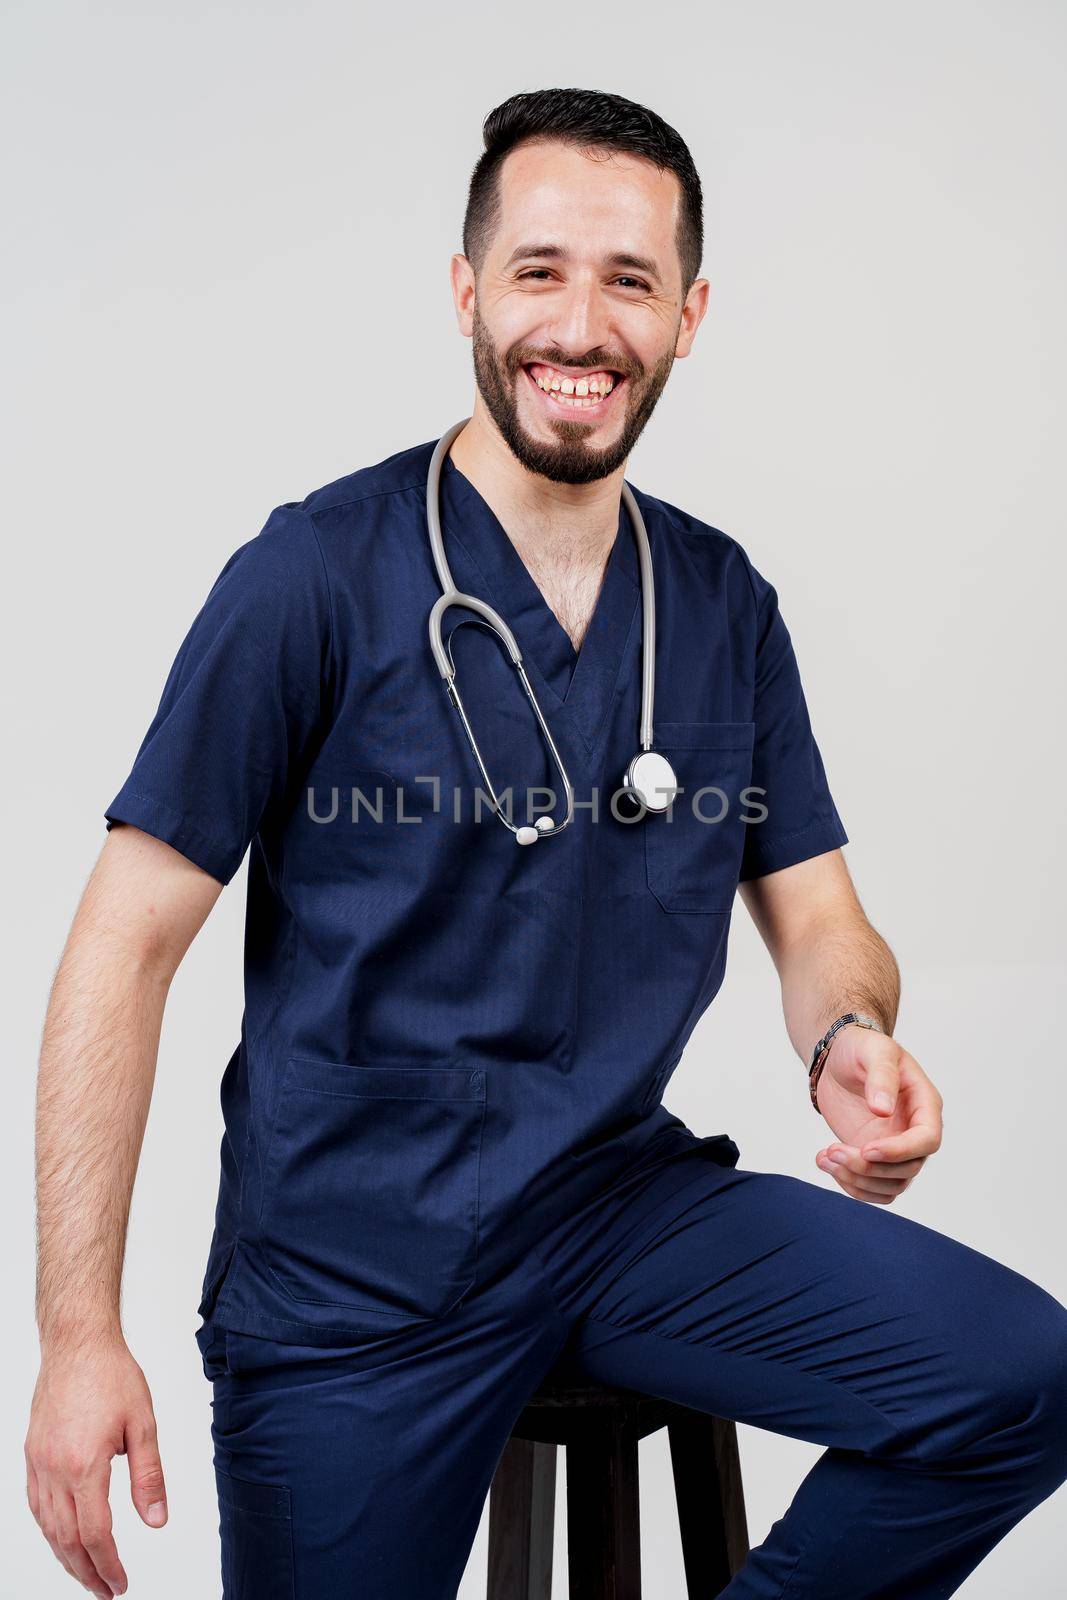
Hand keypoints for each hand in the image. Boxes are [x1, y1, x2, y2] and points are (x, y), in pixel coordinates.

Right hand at [25, 1335, 167, 1597]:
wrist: (77, 1344)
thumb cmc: (111, 1375)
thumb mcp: (143, 1424)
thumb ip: (149, 1477)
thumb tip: (156, 1520)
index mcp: (84, 1465)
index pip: (94, 1533)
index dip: (108, 1565)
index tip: (120, 1584)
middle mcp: (54, 1470)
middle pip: (66, 1539)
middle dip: (86, 1571)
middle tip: (106, 1591)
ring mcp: (38, 1463)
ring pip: (47, 1526)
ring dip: (65, 1556)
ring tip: (87, 1573)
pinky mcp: (32, 1454)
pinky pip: (36, 1505)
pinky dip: (49, 1529)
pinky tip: (61, 1537)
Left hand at [813, 1025, 942, 1203]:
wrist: (839, 1057)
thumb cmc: (862, 1048)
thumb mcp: (873, 1051)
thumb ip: (881, 1076)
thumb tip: (883, 1110)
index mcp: (925, 1104)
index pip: (927, 1140)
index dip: (900, 1151)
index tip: (866, 1149)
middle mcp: (915, 1131)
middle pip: (907, 1169)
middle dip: (869, 1168)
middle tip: (833, 1150)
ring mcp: (895, 1148)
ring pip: (891, 1186)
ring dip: (856, 1180)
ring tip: (824, 1157)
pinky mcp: (874, 1157)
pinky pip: (872, 1188)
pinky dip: (850, 1184)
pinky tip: (825, 1161)